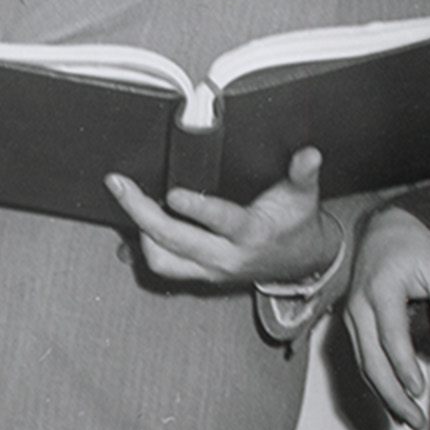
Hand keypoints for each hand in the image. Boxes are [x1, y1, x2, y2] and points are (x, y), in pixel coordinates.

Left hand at [104, 147, 339, 284]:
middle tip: (120, 186)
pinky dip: (147, 245)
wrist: (301, 262)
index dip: (196, 209)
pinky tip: (136, 223)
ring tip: (128, 200)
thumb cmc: (297, 225)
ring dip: (141, 232)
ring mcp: (211, 270)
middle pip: (175, 242)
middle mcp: (226, 257)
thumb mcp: (304, 196)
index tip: (173, 193)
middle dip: (142, 213)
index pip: (220, 222)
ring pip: (163, 260)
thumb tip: (309, 155)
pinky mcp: (201, 275)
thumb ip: (303, 173)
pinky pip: (165, 266)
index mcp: (251, 235)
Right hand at [344, 206, 429, 429]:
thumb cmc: (411, 244)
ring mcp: (352, 316)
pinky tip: (392, 401)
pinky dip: (376, 382)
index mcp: (380, 290)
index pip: (390, 336)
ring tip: (408, 420)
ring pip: (363, 364)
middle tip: (416, 419)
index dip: (404, 365)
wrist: (383, 228)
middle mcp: (359, 306)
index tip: (418, 389)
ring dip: (383, 395)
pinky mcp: (352, 324)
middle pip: (371, 359)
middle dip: (392, 394)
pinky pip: (361, 358)